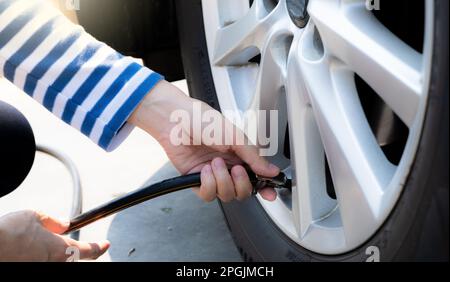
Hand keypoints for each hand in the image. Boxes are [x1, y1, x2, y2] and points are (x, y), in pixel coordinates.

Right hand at [0, 210, 108, 261]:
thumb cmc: (9, 232)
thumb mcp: (34, 216)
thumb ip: (53, 221)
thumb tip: (64, 224)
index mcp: (61, 249)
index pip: (89, 250)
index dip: (100, 247)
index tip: (106, 244)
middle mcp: (54, 263)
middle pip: (70, 258)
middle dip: (68, 249)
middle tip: (52, 238)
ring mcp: (41, 269)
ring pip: (54, 261)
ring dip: (49, 252)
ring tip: (29, 242)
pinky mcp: (28, 269)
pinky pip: (40, 262)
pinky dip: (36, 256)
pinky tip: (23, 248)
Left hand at [130, 81, 279, 201]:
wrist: (176, 120)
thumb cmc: (203, 120)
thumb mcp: (235, 136)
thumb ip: (254, 156)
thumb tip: (271, 170)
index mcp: (241, 155)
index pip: (257, 177)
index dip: (265, 188)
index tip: (270, 194)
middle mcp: (228, 167)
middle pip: (243, 192)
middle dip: (242, 184)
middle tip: (236, 169)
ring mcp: (212, 175)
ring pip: (226, 195)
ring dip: (222, 180)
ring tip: (215, 162)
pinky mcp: (196, 180)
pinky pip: (208, 195)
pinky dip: (208, 184)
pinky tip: (205, 169)